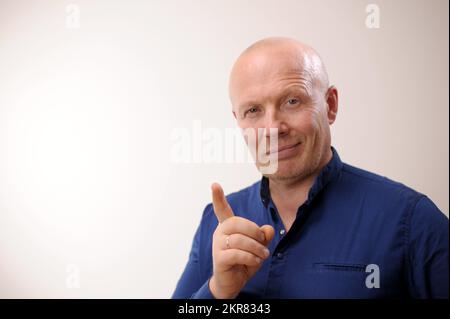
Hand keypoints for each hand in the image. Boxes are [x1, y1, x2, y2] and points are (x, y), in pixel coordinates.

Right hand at [209, 183, 274, 298]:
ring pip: (240, 239)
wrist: (233, 282)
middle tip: (263, 242)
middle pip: (238, 223)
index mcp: (228, 226)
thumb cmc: (245, 261)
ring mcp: (217, 245)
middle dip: (255, 232)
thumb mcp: (258, 247)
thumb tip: (269, 229)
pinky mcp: (219, 258)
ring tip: (262, 255)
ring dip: (256, 248)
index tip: (214, 184)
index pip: (222, 209)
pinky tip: (254, 261)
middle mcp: (220, 232)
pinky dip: (250, 257)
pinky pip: (237, 253)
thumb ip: (264, 236)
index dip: (218, 197)